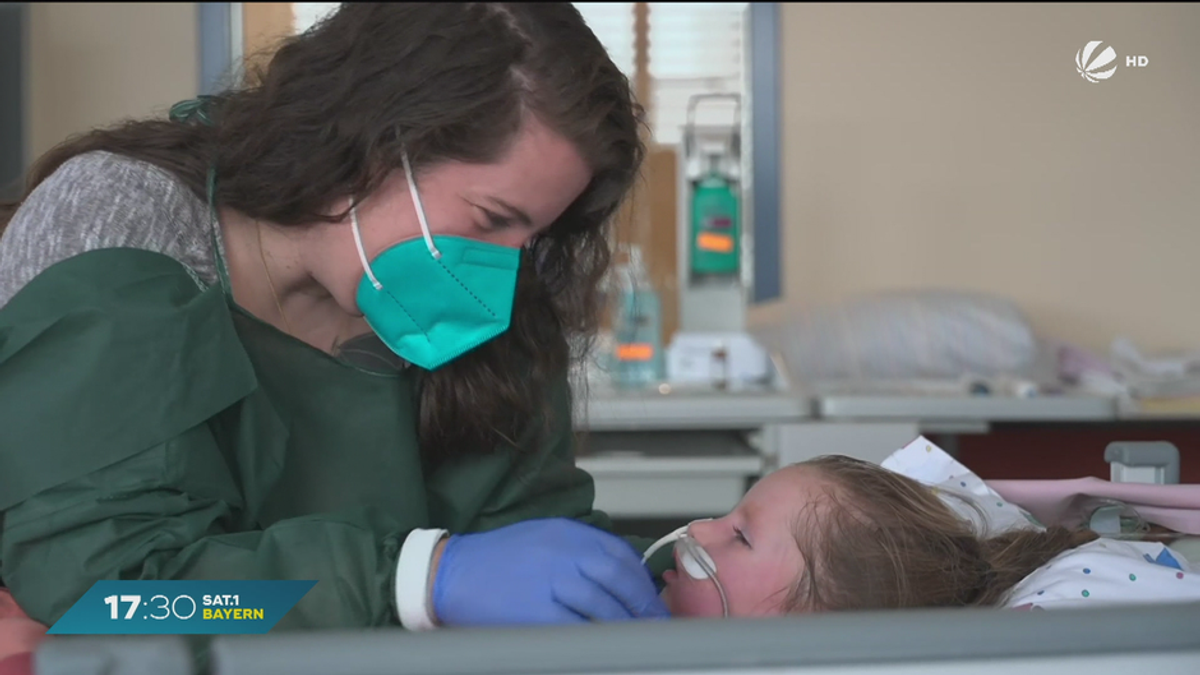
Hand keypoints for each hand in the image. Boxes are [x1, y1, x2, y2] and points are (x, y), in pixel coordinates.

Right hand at [430, 518, 669, 625]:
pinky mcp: (537, 612)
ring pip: (604, 606)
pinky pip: (579, 629)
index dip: (642, 582)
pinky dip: (598, 639)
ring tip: (638, 639)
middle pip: (618, 580)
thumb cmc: (496, 560)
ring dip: (626, 625)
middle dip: (643, 605)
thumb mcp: (543, 539)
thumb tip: (620, 578)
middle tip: (657, 624)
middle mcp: (562, 552)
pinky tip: (607, 647)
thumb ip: (580, 552)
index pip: (619, 555)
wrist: (449, 573)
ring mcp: (550, 581)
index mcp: (566, 533)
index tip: (654, 601)